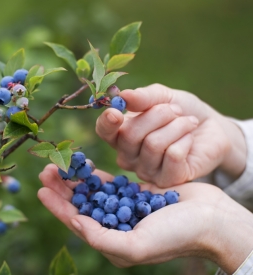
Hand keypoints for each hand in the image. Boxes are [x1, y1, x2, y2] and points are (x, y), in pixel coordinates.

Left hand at [38, 164, 252, 273]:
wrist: (209, 218)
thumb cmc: (177, 235)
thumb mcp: (138, 245)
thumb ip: (104, 239)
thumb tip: (76, 224)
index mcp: (113, 241)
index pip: (77, 222)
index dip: (58, 206)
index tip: (41, 189)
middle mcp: (116, 224)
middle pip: (82, 204)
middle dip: (63, 188)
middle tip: (47, 170)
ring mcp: (126, 207)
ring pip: (94, 192)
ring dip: (77, 179)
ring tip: (61, 164)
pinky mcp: (136, 192)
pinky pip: (111, 183)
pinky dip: (97, 175)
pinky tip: (85, 166)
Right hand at [96, 84, 246, 186]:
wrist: (211, 128)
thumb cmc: (182, 111)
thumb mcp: (163, 97)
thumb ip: (143, 97)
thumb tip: (123, 96)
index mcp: (122, 134)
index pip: (104, 132)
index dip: (106, 123)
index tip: (116, 112)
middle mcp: (129, 156)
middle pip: (130, 135)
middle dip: (158, 115)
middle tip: (175, 110)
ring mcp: (147, 171)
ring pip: (153, 144)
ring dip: (176, 126)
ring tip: (188, 122)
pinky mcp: (168, 180)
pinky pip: (172, 156)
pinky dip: (185, 140)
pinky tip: (190, 139)